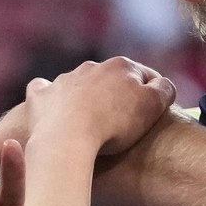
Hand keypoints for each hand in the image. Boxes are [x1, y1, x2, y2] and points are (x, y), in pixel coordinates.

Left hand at [25, 57, 175, 155]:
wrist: (68, 139)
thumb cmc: (115, 125)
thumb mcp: (153, 107)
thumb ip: (165, 90)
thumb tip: (164, 84)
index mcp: (122, 66)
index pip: (146, 77)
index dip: (153, 95)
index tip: (153, 115)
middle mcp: (92, 67)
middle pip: (112, 79)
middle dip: (118, 94)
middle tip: (123, 122)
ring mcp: (63, 80)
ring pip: (80, 84)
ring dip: (87, 97)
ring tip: (91, 123)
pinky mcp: (40, 95)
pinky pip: (45, 90)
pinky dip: (51, 98)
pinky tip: (54, 110)